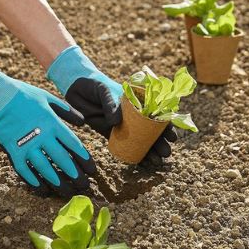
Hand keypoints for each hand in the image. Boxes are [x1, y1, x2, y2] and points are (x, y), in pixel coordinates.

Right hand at [0, 57, 95, 195]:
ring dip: (58, 182)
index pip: (73, 145)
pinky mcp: (13, 151)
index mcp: (53, 123)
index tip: (92, 170)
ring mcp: (27, 145)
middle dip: (75, 175)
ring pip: (45, 169)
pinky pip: (24, 171)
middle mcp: (42, 136)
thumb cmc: (23, 94)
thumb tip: (82, 122)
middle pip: (63, 160)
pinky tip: (42, 189)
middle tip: (84, 186)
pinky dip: (33, 181)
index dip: (84, 159)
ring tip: (67, 191)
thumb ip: (66, 110)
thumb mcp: (48, 97)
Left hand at [47, 46, 176, 164]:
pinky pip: (124, 145)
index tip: (172, 136)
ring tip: (157, 162)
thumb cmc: (93, 85)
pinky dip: (133, 153)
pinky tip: (142, 163)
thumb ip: (111, 105)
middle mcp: (132, 114)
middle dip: (159, 142)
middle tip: (165, 153)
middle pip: (150, 130)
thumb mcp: (103, 91)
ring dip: (149, 151)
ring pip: (139, 140)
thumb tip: (116, 122)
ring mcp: (122, 125)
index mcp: (136, 101)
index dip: (165, 126)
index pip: (156, 114)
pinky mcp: (109, 133)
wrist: (76, 88)